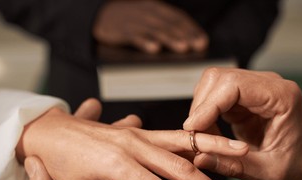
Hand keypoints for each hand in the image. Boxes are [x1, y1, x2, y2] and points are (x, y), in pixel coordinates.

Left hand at [16, 98, 246, 179]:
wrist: (52, 136)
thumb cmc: (63, 167)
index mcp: (119, 166)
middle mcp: (134, 146)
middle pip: (182, 170)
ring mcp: (140, 136)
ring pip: (185, 144)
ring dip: (216, 151)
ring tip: (243, 154)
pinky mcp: (143, 133)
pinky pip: (177, 134)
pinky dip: (200, 137)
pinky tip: (218, 139)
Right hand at [93, 0, 207, 53]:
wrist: (98, 16)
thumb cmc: (128, 22)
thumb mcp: (146, 19)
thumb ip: (162, 28)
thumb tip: (185, 44)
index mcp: (155, 8)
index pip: (178, 18)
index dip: (191, 29)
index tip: (203, 41)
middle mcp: (147, 12)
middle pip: (169, 24)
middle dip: (185, 36)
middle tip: (198, 46)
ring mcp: (134, 21)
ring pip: (156, 30)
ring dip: (171, 39)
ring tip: (183, 48)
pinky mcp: (121, 30)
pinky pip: (135, 36)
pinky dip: (145, 42)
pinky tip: (155, 49)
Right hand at [183, 68, 301, 179]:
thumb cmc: (295, 166)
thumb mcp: (267, 174)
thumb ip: (234, 166)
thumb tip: (199, 158)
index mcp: (282, 97)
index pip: (235, 84)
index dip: (209, 104)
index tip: (193, 127)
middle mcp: (268, 85)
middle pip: (219, 78)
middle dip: (201, 106)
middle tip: (196, 135)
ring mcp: (254, 87)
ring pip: (212, 83)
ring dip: (201, 110)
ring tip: (205, 137)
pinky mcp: (243, 96)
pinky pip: (214, 96)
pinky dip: (205, 114)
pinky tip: (209, 133)